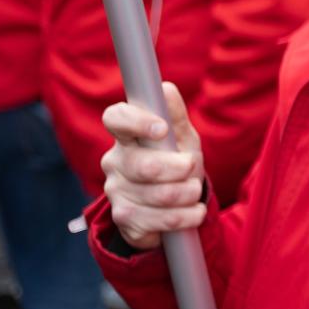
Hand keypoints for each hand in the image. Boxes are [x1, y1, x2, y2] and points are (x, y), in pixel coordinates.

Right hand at [100, 81, 206, 249]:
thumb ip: (175, 114)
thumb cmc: (176, 160)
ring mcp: (116, 192)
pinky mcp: (124, 219)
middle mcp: (114, 162)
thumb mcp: (181, 137)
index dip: (135, 121)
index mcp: (126, 136)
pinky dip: (185, 217)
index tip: (161, 129)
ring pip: (156, 195)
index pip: (115, 118)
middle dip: (178, 168)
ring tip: (194, 192)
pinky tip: (193, 213)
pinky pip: (158, 220)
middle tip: (192, 167)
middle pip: (144, 165)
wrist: (176, 203)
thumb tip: (166, 88)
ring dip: (186, 194)